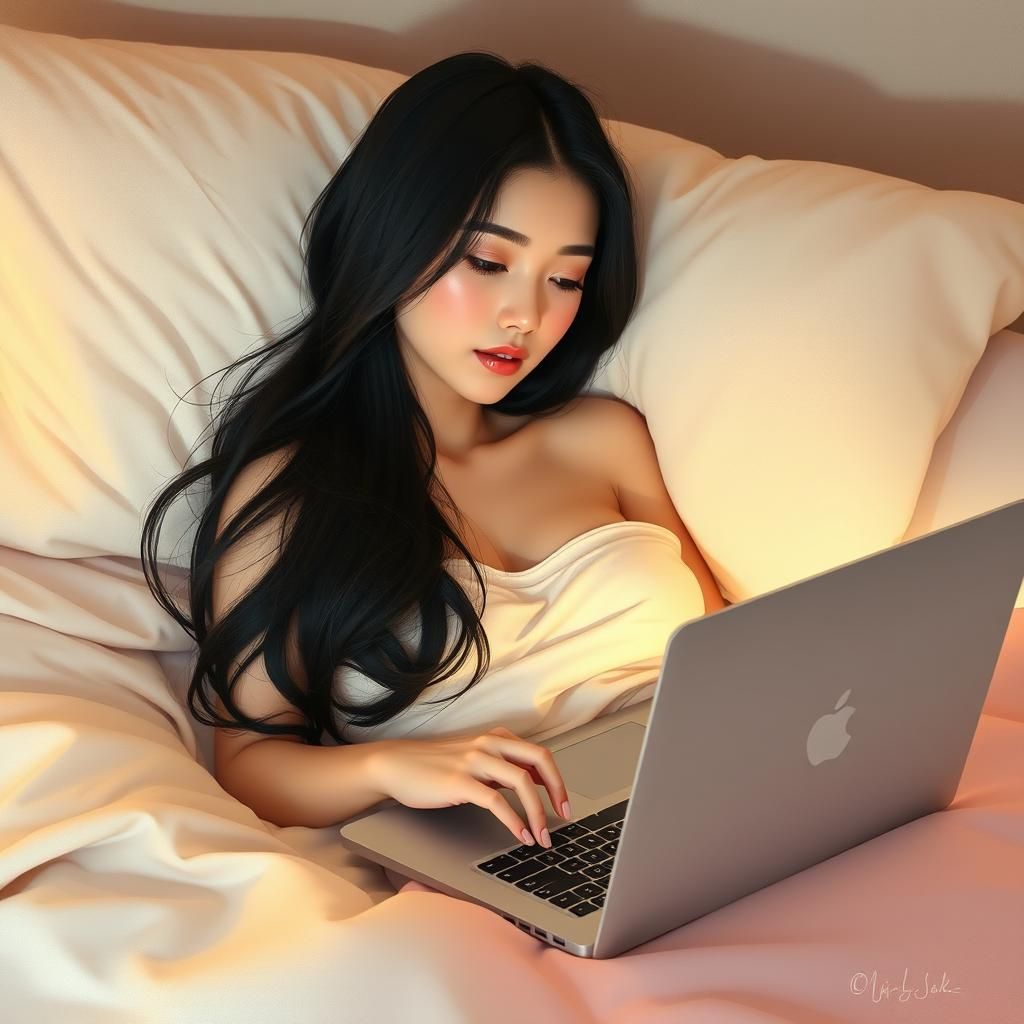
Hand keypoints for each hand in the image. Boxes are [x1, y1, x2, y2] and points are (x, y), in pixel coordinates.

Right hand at [368, 726, 570, 846]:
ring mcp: (474, 761)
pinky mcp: (459, 782)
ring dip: (538, 813)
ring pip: (521, 781)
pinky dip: (513, 821)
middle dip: (558, 790)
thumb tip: (533, 783)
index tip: (563, 804)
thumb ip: (501, 766)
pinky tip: (519, 836)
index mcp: (495, 738)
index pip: (539, 754)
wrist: (395, 765)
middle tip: (564, 817)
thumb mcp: (474, 759)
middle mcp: (489, 744)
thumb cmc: (433, 766)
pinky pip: (496, 801)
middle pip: (540, 759)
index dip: (557, 780)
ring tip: (542, 837)